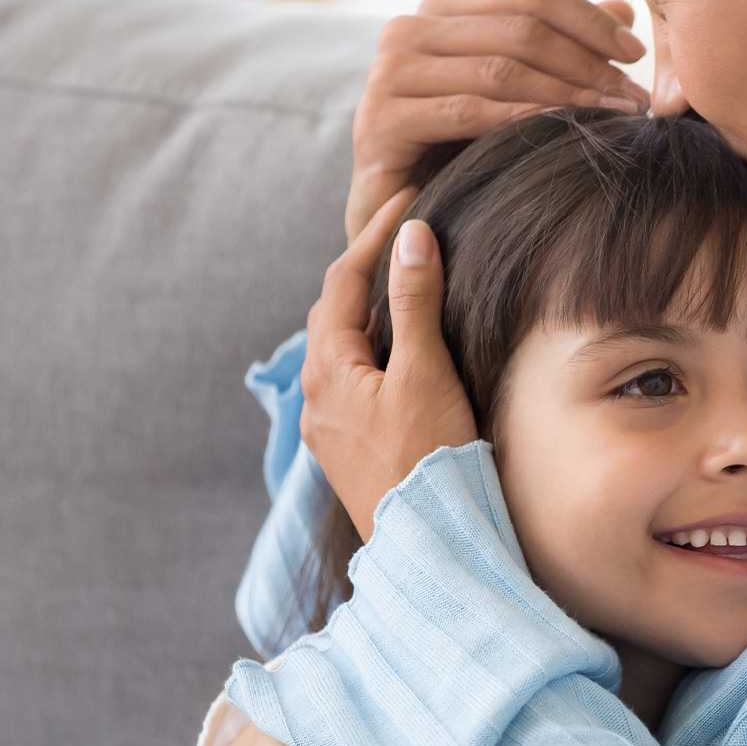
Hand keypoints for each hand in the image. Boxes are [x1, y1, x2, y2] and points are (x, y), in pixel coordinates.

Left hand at [303, 188, 474, 540]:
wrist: (430, 545)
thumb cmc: (429, 459)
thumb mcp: (426, 372)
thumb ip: (415, 302)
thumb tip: (410, 236)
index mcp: (327, 372)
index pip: (343, 282)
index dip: (374, 236)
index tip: (406, 200)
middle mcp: (316, 399)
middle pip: (334, 313)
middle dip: (366, 269)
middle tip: (403, 235)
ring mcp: (330, 429)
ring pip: (342, 349)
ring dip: (369, 311)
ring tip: (405, 284)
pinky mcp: (351, 451)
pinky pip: (354, 380)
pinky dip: (376, 349)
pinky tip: (401, 353)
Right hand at [344, 0, 652, 244]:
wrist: (402, 218)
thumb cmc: (464, 150)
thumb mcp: (518, 91)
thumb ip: (563, 46)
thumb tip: (624, 8)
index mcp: (441, 10)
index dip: (588, 18)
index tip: (637, 54)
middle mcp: (407, 30)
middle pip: (519, 28)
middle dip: (587, 63)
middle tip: (633, 98)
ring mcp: (387, 73)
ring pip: (498, 69)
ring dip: (566, 94)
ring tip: (612, 117)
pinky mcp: (379, 121)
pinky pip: (466, 112)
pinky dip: (519, 118)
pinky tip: (559, 130)